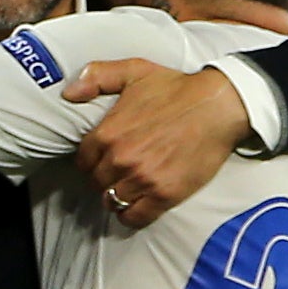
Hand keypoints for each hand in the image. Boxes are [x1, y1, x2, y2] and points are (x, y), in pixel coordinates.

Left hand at [64, 60, 251, 226]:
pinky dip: (131, 216)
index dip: (91, 161)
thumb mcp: (133, 71)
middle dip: (103, 179)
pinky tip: (136, 206)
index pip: (82, 161)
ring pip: (112, 201)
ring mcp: (142, 179)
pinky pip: (135, 218)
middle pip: (96, 183)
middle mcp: (121, 159)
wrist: (218, 106)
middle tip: (116, 174)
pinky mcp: (164, 194)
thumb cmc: (177, 88)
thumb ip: (97, 76)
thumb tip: (69, 93)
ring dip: (116, 197)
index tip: (101, 160)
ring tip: (127, 189)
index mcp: (108, 133)